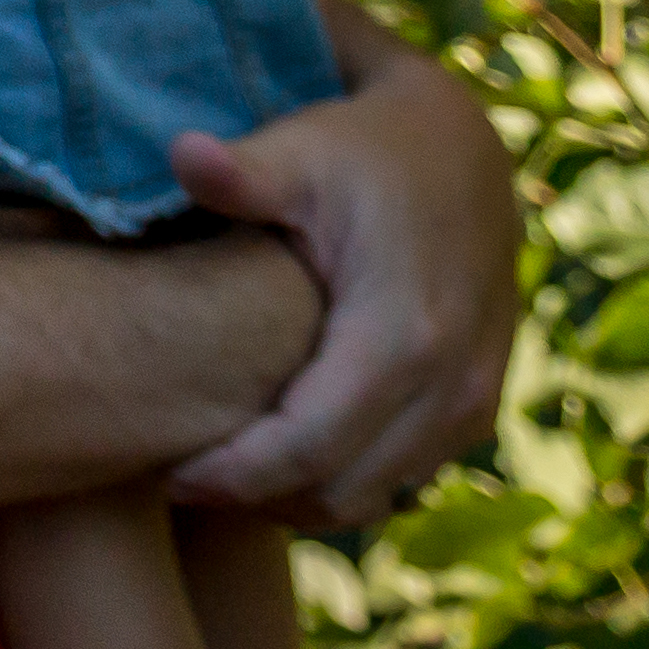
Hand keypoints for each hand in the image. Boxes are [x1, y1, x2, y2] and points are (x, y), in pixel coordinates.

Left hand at [160, 36, 522, 527]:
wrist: (460, 150)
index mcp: (404, 335)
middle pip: (341, 491)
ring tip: (228, 468)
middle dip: (259, 498)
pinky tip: (284, 451)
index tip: (169, 477)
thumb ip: (240, 172)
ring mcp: (474, 402)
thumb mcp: (299, 152)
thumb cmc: (361, 151)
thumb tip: (180, 153)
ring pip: (376, 497)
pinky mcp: (479, 408)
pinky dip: (345, 479)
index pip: (308, 449)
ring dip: (301, 498)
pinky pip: (406, 478)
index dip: (235, 477)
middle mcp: (453, 384)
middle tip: (187, 480)